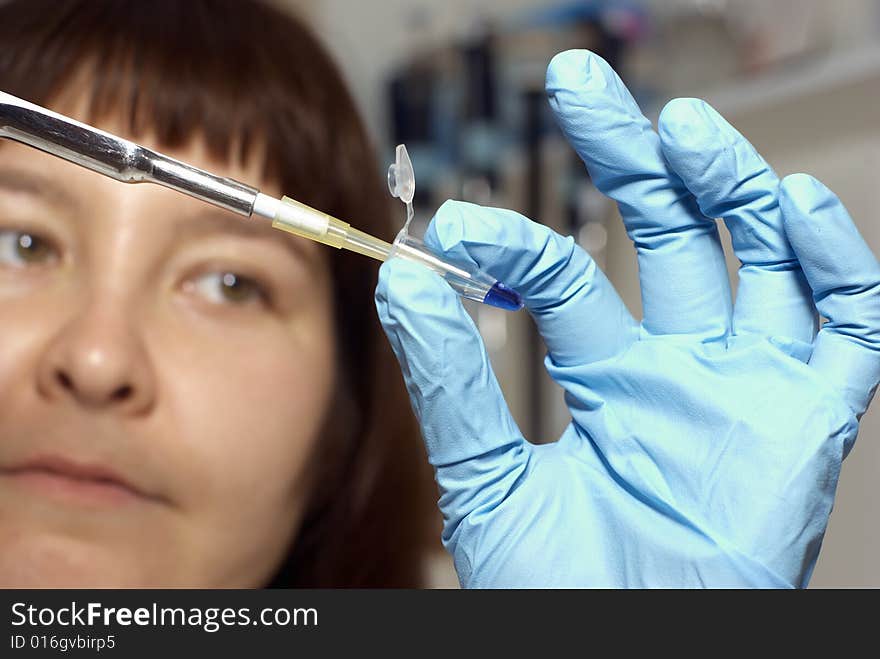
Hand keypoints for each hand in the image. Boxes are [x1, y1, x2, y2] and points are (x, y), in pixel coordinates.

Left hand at [375, 50, 879, 586]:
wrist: (623, 651)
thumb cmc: (558, 591)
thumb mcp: (489, 477)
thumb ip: (453, 382)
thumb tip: (403, 282)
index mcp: (606, 378)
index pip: (568, 281)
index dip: (518, 245)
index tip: (458, 227)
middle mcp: (680, 369)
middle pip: (669, 237)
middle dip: (631, 158)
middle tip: (580, 86)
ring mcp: (748, 388)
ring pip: (758, 258)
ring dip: (727, 187)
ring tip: (681, 129)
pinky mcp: (808, 422)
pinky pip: (846, 326)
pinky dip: (831, 262)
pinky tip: (790, 202)